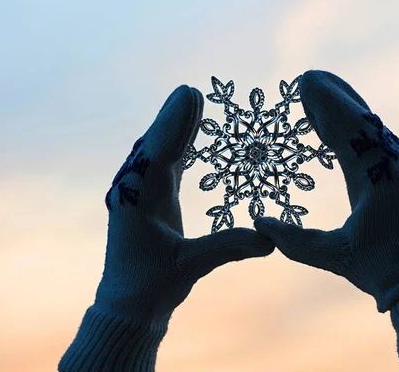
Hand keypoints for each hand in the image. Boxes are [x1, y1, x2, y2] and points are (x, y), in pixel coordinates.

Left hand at [59, 85, 273, 370]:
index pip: (158, 152)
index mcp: (137, 200)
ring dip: (175, 129)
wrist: (129, 307)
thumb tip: (270, 240)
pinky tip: (188, 137)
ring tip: (192, 102)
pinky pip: (164, 167)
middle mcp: (134, 191)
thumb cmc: (152, 288)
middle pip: (155, 145)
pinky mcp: (148, 202)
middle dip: (175, 118)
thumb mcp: (190, 266)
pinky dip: (177, 148)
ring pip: (158, 153)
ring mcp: (139, 195)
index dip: (175, 122)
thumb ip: (227, 247)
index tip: (189, 94)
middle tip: (192, 91)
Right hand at [254, 71, 398, 368]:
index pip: (346, 128)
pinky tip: (336, 128)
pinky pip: (373, 140)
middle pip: (359, 118)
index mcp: (376, 175)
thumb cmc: (380, 268)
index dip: (324, 104)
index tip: (304, 82)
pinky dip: (352, 127)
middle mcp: (391, 162)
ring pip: (368, 126)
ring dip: (343, 109)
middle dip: (333, 97)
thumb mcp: (334, 255)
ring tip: (318, 95)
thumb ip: (294, 240)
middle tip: (308, 78)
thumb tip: (258, 222)